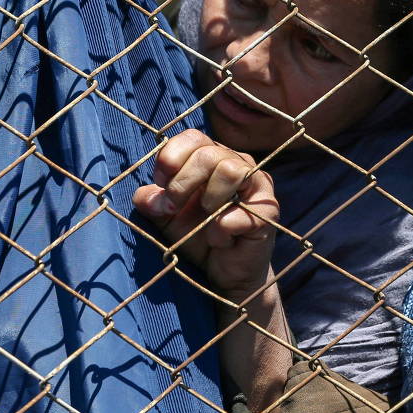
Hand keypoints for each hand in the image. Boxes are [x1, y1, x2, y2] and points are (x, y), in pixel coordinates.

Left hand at [133, 129, 279, 298]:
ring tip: (204, 219)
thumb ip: (153, 202)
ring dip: (208, 200)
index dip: (171, 158)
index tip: (160, 183)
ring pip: (230, 171)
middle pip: (208, 154)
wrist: (223, 274)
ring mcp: (257, 185)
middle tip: (173, 208)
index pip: (193, 138)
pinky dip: (220, 231)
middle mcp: (238, 163)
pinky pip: (239, 212)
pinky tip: (219, 241)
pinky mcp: (269, 211)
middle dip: (182, 184)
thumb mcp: (167, 218)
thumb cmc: (197, 237)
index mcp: (213, 156)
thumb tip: (144, 196)